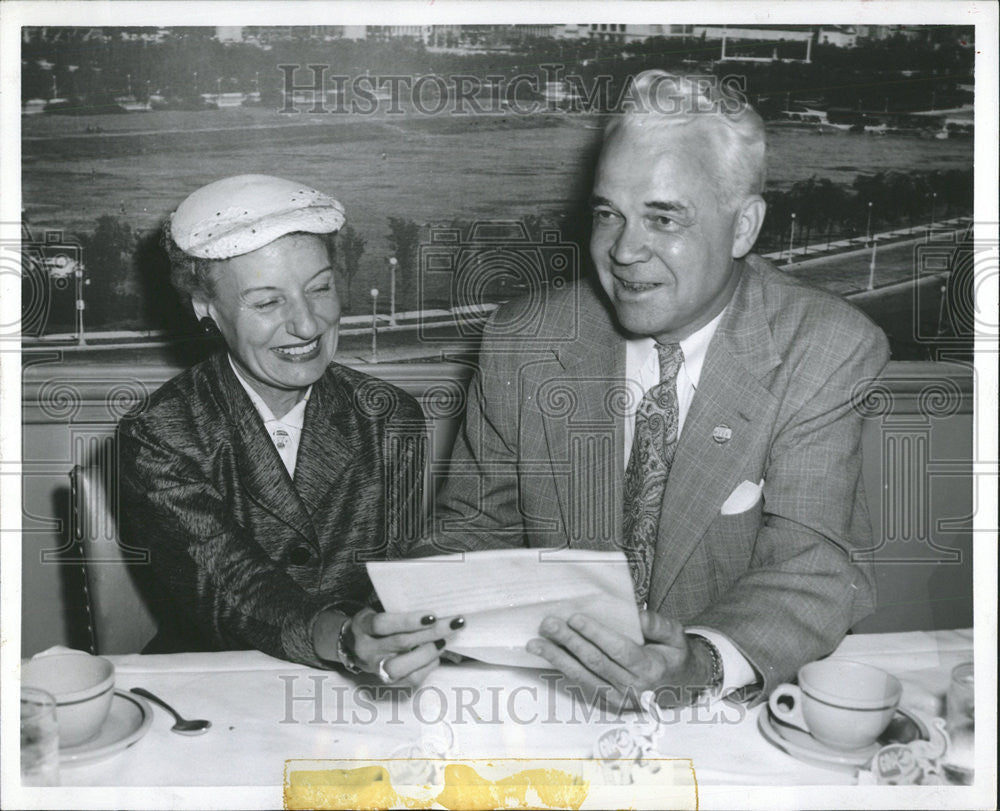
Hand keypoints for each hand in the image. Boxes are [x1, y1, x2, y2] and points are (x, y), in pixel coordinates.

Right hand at [347, 608, 462, 686]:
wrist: (353, 647)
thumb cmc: (375, 624)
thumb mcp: (379, 610)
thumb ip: (400, 609)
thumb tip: (437, 610)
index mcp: (362, 626)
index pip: (383, 624)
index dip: (408, 621)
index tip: (433, 615)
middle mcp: (366, 650)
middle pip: (401, 643)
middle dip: (432, 632)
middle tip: (456, 623)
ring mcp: (376, 669)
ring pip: (405, 666)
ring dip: (431, 651)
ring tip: (446, 639)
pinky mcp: (387, 682)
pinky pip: (411, 678)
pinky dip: (428, 665)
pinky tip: (437, 653)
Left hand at [527, 610, 712, 709]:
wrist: (683, 686)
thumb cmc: (675, 654)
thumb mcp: (675, 634)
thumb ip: (656, 623)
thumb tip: (634, 613)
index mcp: (651, 669)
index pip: (618, 650)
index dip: (595, 634)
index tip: (575, 617)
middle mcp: (634, 688)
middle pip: (596, 662)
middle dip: (569, 641)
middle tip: (549, 623)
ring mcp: (620, 699)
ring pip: (583, 676)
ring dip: (557, 659)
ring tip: (535, 643)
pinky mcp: (609, 703)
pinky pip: (583, 685)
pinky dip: (563, 670)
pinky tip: (548, 658)